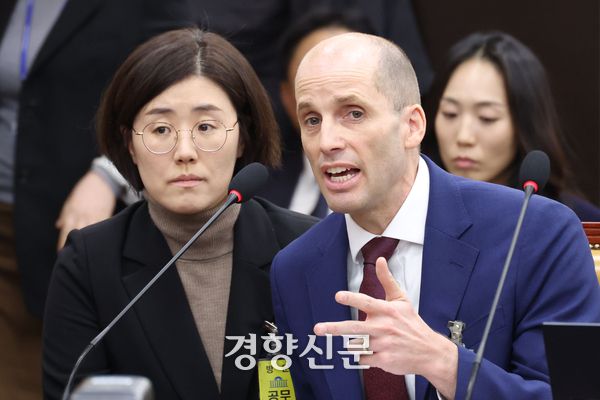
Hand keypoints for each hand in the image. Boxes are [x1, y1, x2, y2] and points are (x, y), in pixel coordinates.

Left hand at [56, 171, 115, 249]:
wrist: (100, 182)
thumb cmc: (84, 191)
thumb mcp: (71, 202)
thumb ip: (65, 215)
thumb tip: (59, 226)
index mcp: (71, 214)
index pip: (65, 232)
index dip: (63, 244)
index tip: (62, 254)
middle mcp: (81, 216)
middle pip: (76, 235)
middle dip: (74, 247)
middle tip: (74, 260)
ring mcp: (94, 216)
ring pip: (90, 233)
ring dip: (88, 244)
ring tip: (88, 256)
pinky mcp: (106, 216)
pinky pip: (102, 228)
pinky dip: (101, 237)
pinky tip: (102, 245)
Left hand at [313, 257, 457, 398]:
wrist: (429, 351)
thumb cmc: (412, 324)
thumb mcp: (401, 299)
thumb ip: (387, 280)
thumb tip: (380, 260)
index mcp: (387, 311)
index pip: (366, 303)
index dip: (351, 299)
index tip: (338, 296)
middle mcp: (384, 327)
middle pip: (354, 328)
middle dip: (334, 328)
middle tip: (318, 328)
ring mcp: (383, 345)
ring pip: (357, 345)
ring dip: (354, 344)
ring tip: (365, 340)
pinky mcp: (384, 360)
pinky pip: (363, 358)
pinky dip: (364, 355)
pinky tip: (373, 352)